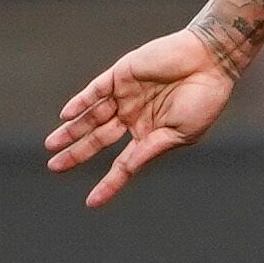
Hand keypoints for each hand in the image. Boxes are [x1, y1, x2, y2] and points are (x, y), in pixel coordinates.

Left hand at [45, 25, 242, 207]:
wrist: (212, 59)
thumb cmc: (205, 98)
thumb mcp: (180, 133)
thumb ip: (150, 150)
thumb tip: (128, 169)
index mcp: (150, 133)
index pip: (123, 163)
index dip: (109, 183)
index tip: (92, 203)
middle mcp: (134, 116)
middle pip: (98, 138)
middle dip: (76, 153)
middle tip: (54, 166)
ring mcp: (126, 95)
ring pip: (91, 116)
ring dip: (71, 130)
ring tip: (51, 145)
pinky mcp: (121, 74)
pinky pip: (95, 90)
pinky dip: (81, 102)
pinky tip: (67, 114)